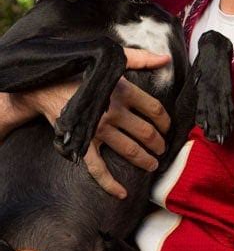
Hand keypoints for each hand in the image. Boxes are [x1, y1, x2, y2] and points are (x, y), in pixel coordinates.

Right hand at [84, 48, 170, 198]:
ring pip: (130, 151)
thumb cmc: (82, 71)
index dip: (166, 121)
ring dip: (145, 161)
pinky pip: (98, 169)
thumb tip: (166, 58)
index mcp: (123, 91)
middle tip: (163, 150)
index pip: (155, 109)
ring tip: (153, 165)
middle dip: (159, 144)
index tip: (169, 128)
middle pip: (146, 133)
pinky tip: (122, 193)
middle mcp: (114, 111)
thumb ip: (142, 58)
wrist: (46, 87)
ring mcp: (98, 130)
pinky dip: (110, 184)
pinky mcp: (83, 143)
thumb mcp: (112, 59)